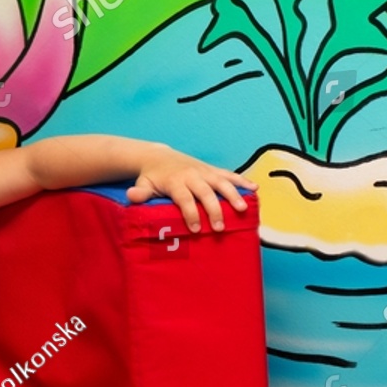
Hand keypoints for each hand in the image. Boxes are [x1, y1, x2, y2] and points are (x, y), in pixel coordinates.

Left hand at [125, 146, 256, 231]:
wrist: (159, 157)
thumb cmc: (152, 177)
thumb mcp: (143, 184)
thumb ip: (140, 193)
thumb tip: (132, 196)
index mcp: (175, 181)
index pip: (184, 198)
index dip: (190, 213)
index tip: (195, 229)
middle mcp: (192, 175)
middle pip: (205, 192)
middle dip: (213, 209)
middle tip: (219, 228)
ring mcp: (204, 172)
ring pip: (221, 182)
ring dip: (233, 195)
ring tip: (243, 210)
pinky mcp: (212, 170)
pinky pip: (229, 174)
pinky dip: (242, 181)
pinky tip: (254, 189)